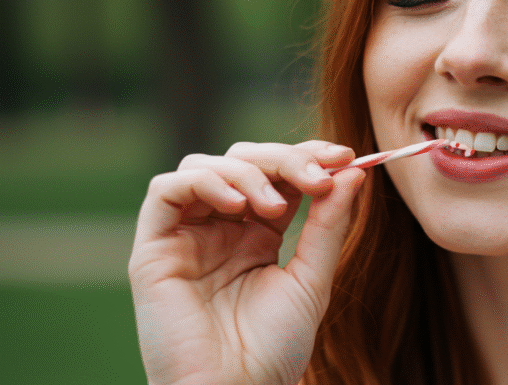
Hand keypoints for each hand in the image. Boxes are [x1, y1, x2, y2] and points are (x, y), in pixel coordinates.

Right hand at [128, 140, 363, 384]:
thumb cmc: (272, 350)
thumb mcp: (311, 279)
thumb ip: (329, 225)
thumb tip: (354, 171)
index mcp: (255, 235)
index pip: (278, 174)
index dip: (307, 157)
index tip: (345, 157)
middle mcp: (218, 228)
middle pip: (243, 160)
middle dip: (283, 159)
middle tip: (317, 177)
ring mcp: (185, 236)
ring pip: (205, 165)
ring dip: (247, 171)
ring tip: (274, 207)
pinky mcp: (152, 248)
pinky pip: (165, 190)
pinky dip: (205, 182)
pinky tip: (237, 205)